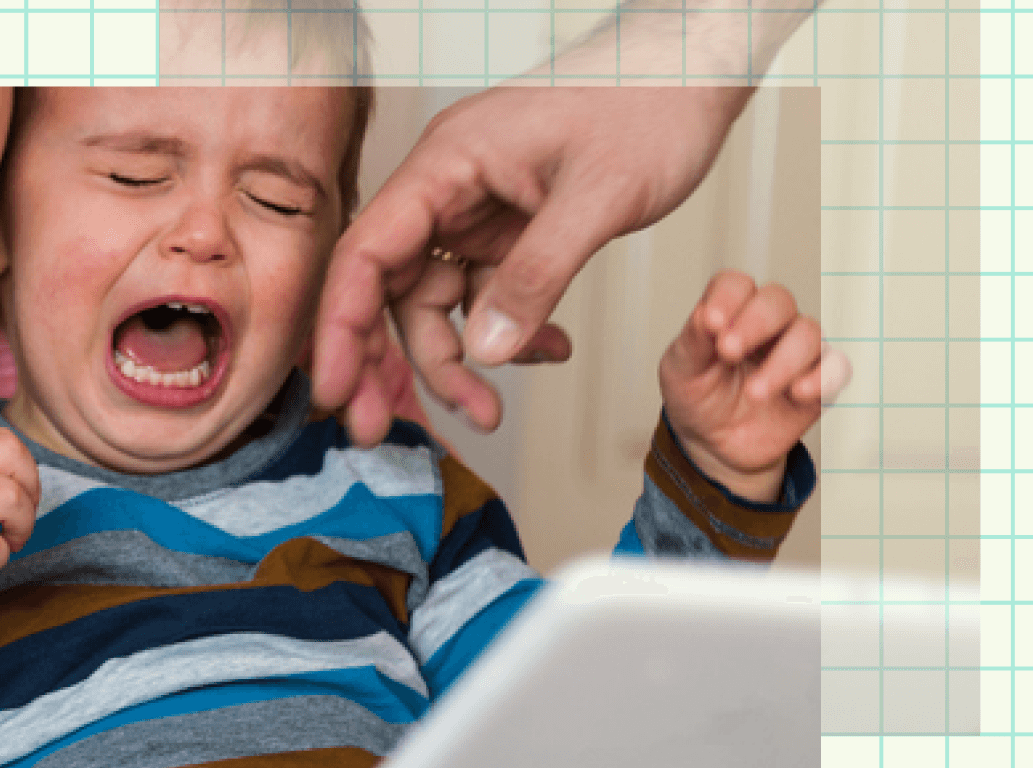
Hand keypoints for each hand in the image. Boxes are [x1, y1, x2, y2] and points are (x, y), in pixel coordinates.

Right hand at [0, 425, 40, 628]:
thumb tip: (24, 470)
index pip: (0, 437)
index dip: (23, 470)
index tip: (16, 499)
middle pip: (10, 454)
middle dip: (30, 490)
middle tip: (18, 519)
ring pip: (9, 497)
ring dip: (22, 526)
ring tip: (8, 541)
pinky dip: (0, 558)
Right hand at [315, 86, 750, 444]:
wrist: (697, 74)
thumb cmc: (650, 101)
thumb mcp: (598, 195)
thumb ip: (538, 275)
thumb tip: (485, 349)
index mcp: (447, 163)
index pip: (366, 252)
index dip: (340, 326)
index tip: (335, 387)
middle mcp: (449, 189)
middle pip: (388, 290)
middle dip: (386, 363)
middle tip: (378, 427)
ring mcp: (476, 212)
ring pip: (435, 306)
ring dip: (457, 365)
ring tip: (489, 411)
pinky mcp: (507, 231)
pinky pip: (485, 299)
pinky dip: (509, 336)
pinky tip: (546, 351)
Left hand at [659, 271, 849, 503]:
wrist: (713, 444)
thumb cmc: (698, 398)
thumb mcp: (681, 370)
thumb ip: (692, 340)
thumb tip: (706, 314)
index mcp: (731, 314)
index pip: (737, 285)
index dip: (727, 297)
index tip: (711, 323)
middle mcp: (768, 326)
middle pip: (778, 300)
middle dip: (756, 322)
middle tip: (729, 352)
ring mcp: (796, 351)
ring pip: (809, 333)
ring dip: (782, 361)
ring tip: (754, 393)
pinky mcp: (818, 381)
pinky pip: (836, 367)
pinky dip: (822, 377)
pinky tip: (797, 393)